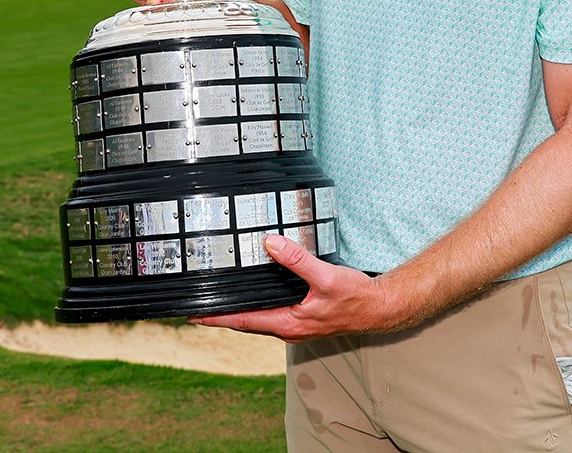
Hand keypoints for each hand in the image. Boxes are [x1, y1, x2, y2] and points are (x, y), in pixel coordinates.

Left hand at [189, 234, 393, 341]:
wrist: (378, 309)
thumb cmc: (354, 297)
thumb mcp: (325, 276)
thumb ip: (297, 260)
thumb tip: (270, 243)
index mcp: (288, 323)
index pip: (243, 320)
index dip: (217, 317)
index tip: (193, 315)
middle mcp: (288, 327)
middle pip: (246, 321)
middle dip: (222, 313)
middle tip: (198, 304)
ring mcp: (295, 324)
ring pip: (258, 317)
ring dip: (239, 309)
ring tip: (220, 297)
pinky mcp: (303, 316)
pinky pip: (272, 312)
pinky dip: (257, 304)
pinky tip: (256, 291)